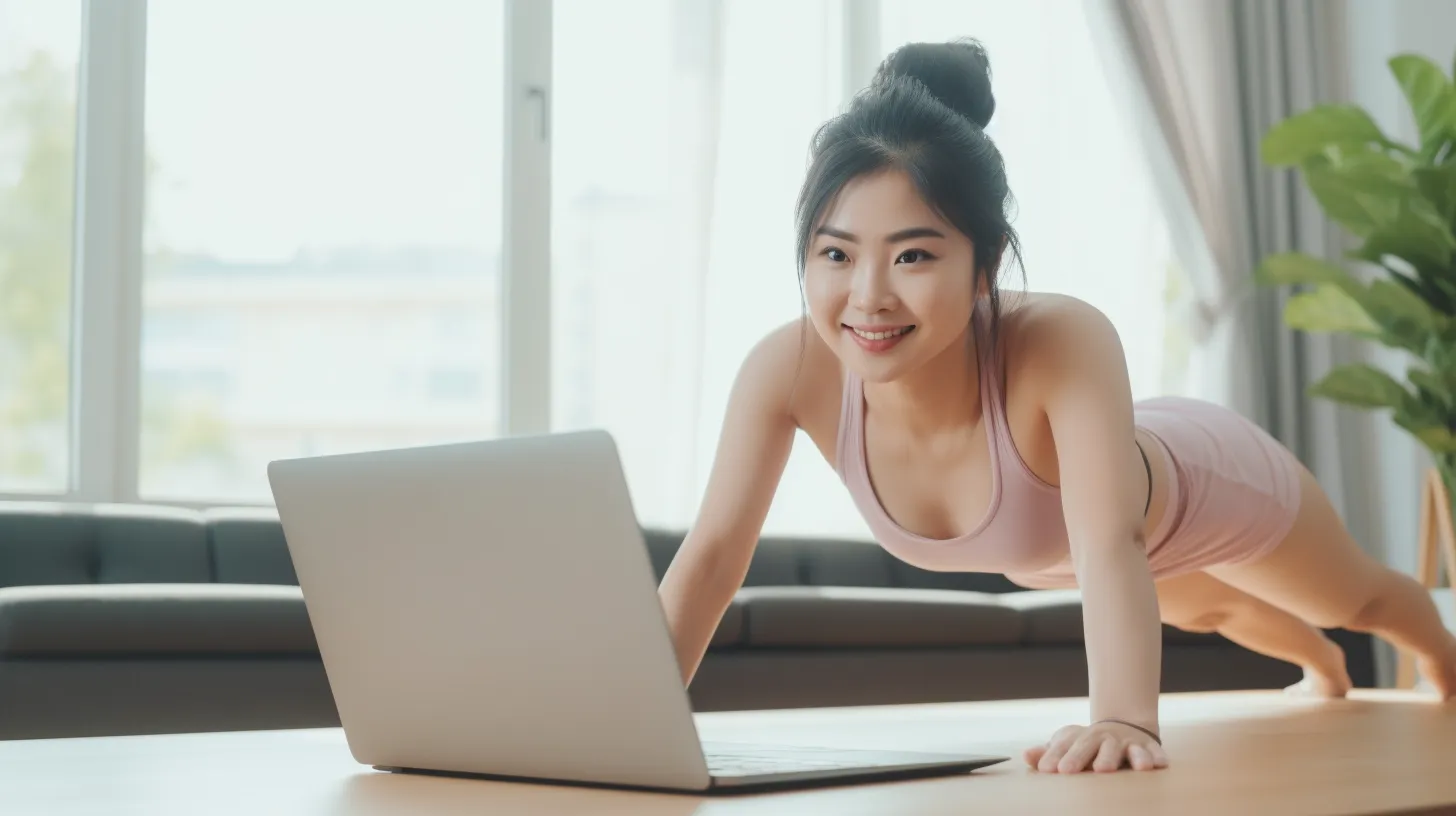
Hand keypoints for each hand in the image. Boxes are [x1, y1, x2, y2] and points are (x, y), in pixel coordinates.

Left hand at [1024, 721, 1168, 772]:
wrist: (1122, 726)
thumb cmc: (1088, 746)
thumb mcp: (1068, 747)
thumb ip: (1047, 754)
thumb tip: (1025, 756)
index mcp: (1081, 737)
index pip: (1065, 746)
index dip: (1055, 756)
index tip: (1047, 770)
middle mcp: (1104, 737)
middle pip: (1092, 745)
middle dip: (1080, 757)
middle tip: (1068, 771)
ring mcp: (1127, 741)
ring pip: (1126, 748)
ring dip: (1123, 756)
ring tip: (1115, 768)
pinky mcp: (1149, 747)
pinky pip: (1155, 751)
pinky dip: (1156, 757)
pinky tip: (1157, 766)